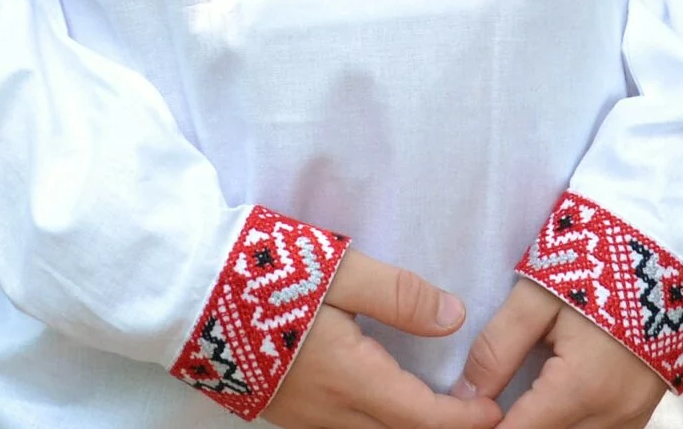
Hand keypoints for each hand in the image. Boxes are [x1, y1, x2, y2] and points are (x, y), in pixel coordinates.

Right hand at [263, 248, 503, 428]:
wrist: (187, 291)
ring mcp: (300, 418)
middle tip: (472, 416)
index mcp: (350, 380)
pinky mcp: (277, 410)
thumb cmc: (266, 275)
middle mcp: (328, 413)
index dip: (465, 420)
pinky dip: (374, 427)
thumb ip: (399, 295)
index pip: (424, 419)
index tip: (495, 413)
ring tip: (431, 412)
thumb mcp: (340, 270)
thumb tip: (454, 317)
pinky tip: (379, 406)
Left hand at [451, 279, 665, 428]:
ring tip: (518, 400)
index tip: (467, 411)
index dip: (485, 424)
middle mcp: (610, 417)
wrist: (663, 249)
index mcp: (580, 389)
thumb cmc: (595, 264)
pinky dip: (570, 425)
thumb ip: (498, 346)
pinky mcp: (642, 412)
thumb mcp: (537, 295)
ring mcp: (632, 418)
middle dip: (513, 426)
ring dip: (543, 425)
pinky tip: (551, 405)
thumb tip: (465, 392)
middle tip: (489, 403)